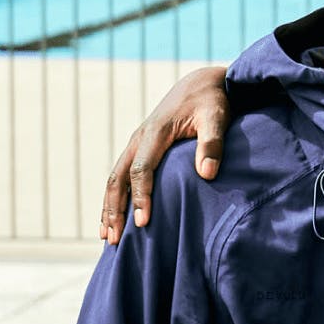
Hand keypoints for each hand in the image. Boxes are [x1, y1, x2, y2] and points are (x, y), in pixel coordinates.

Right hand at [98, 66, 229, 243]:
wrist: (201, 83)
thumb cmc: (212, 101)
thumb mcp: (217, 117)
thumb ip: (212, 143)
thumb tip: (207, 174)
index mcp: (155, 132)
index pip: (142, 170)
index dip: (141, 197)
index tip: (143, 223)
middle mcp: (139, 139)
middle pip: (118, 178)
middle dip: (114, 209)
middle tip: (114, 240)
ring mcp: (136, 144)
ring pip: (114, 179)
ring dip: (108, 208)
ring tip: (106, 238)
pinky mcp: (139, 149)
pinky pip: (121, 176)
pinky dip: (114, 198)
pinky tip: (113, 220)